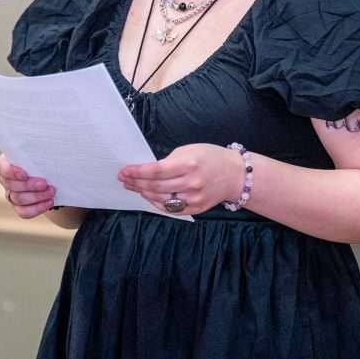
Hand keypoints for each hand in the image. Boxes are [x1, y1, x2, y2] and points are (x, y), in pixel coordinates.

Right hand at [0, 153, 55, 218]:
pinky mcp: (19, 207)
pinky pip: (24, 212)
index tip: (24, 174)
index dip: (11, 172)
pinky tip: (49, 202)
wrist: (47, 174)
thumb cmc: (39, 159)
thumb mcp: (36, 152)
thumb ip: (36, 150)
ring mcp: (11, 194)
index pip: (2, 168)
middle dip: (29, 186)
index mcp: (6, 164)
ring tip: (51, 192)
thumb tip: (48, 148)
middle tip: (44, 183)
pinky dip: (37, 208)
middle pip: (12, 186)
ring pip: (19, 199)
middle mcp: (6, 180)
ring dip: (37, 197)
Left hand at [117, 143, 239, 215]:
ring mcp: (193, 199)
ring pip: (160, 199)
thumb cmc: (211, 158)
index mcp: (189, 164)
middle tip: (124, 178)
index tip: (125, 170)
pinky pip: (170, 209)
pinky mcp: (196, 209)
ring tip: (133, 186)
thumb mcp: (191, 150)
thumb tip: (149, 170)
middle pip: (155, 186)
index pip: (156, 171)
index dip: (138, 172)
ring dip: (143, 193)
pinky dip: (156, 203)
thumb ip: (170, 160)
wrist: (235, 175)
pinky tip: (148, 196)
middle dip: (136, 182)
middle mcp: (191, 183)